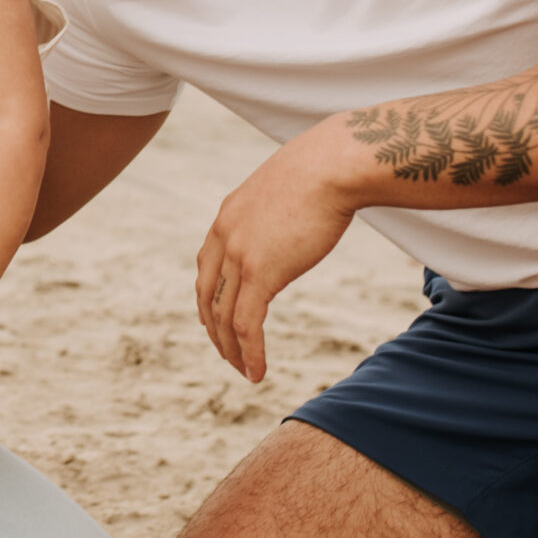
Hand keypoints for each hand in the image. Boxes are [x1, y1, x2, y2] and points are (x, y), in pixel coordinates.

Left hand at [195, 124, 357, 382]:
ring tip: (244, 372)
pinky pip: (247, 324)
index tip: (216, 319)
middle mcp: (224, 238)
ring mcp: (239, 255)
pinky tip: (257, 372)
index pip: (206, 268)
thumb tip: (296, 215)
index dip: (209, 299)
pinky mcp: (261, 273)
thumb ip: (278, 210)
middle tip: (227, 354)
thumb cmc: (322, 169)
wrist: (332, 164)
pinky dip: (249, 352)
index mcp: (226, 218)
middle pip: (207, 296)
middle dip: (215, 330)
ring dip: (232, 350)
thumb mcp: (286, 189)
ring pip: (224, 317)